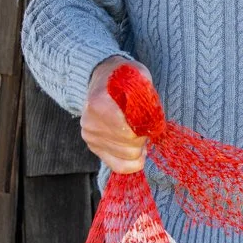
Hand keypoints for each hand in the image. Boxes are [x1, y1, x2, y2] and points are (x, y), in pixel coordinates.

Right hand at [80, 56, 151, 173]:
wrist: (101, 79)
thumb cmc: (123, 79)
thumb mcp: (138, 77)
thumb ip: (146, 96)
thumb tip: (153, 121)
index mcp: (99, 103)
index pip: (129, 132)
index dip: (146, 129)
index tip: (150, 119)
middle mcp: (91, 123)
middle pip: (129, 148)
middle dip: (143, 138)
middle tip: (145, 127)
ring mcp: (90, 137)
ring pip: (126, 158)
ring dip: (139, 148)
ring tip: (139, 133)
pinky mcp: (93, 147)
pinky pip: (118, 166)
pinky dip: (133, 162)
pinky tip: (137, 150)